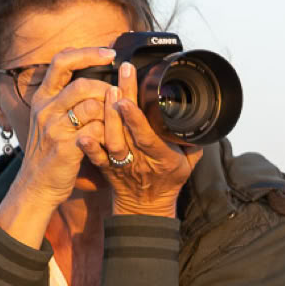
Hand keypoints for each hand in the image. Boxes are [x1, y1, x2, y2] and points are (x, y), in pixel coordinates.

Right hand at [14, 45, 116, 207]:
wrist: (36, 185)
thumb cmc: (49, 151)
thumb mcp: (49, 119)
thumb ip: (67, 98)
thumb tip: (97, 79)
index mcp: (42, 97)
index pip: (61, 61)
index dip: (87, 53)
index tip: (109, 54)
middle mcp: (45, 109)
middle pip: (82, 85)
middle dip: (106, 89)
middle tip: (117, 98)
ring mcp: (54, 128)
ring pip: (92, 107)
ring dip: (110, 113)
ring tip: (114, 122)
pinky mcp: (65, 147)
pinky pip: (96, 131)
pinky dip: (108, 132)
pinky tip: (110, 138)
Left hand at [78, 61, 202, 217]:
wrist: (145, 208)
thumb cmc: (168, 181)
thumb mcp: (189, 163)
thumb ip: (193, 141)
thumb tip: (202, 118)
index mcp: (162, 158)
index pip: (147, 136)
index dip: (136, 119)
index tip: (127, 98)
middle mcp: (140, 160)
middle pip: (127, 130)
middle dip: (122, 102)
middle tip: (120, 78)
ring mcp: (121, 164)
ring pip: (111, 141)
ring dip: (107, 117)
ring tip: (107, 91)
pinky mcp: (106, 168)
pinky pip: (96, 158)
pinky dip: (89, 147)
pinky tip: (82, 132)